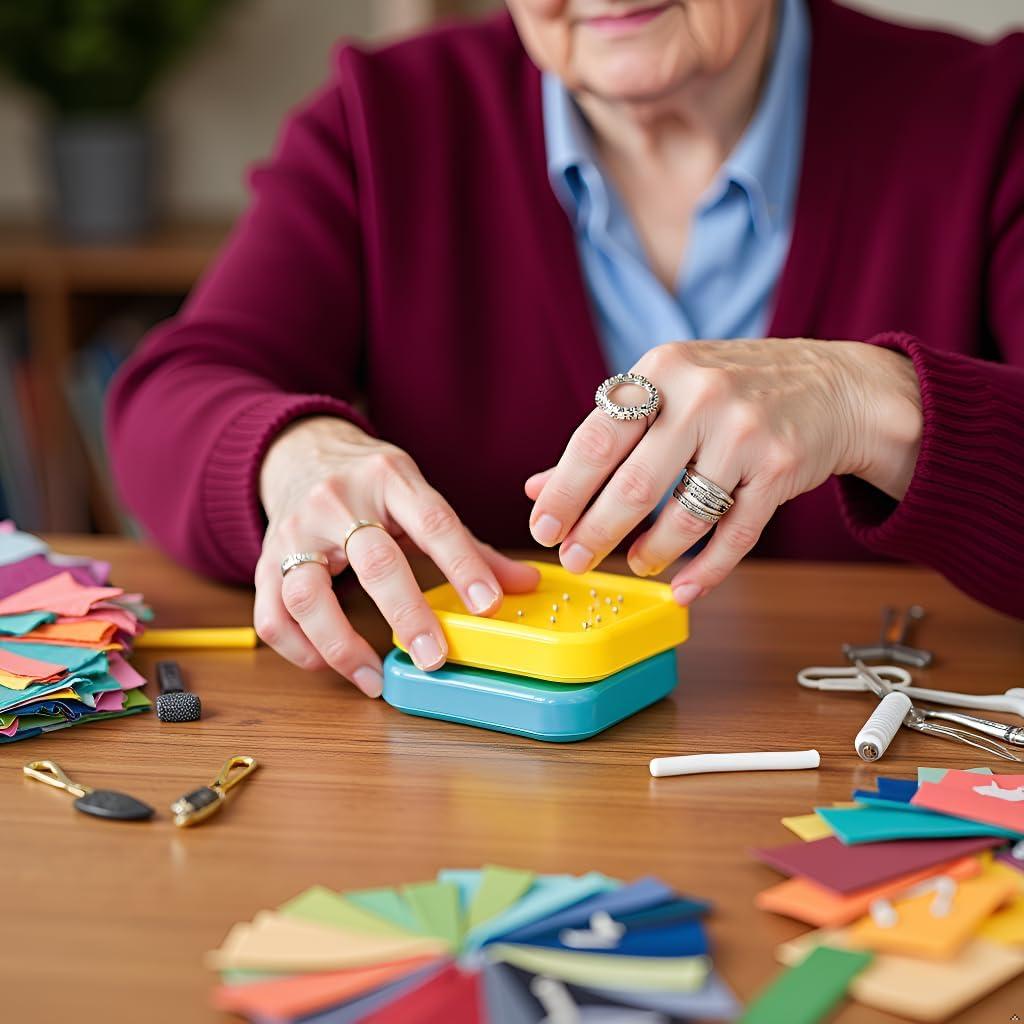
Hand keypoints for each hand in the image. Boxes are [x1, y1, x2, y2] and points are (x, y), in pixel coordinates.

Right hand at [256, 416, 539, 695]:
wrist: (298, 454)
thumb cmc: (370, 483)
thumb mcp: (418, 497)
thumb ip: (469, 545)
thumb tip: (525, 584)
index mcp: (390, 479)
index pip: (433, 522)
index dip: (463, 565)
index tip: (489, 606)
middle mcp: (338, 502)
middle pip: (374, 561)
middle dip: (408, 613)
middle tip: (435, 658)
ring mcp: (294, 531)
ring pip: (307, 594)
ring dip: (340, 645)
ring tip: (373, 680)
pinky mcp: (265, 561)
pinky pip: (273, 615)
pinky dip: (299, 649)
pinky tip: (329, 665)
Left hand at [526, 339, 921, 602]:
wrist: (834, 386)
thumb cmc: (733, 391)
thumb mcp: (666, 392)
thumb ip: (605, 439)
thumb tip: (538, 488)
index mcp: (662, 371)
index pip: (596, 440)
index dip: (564, 492)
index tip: (542, 528)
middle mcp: (702, 397)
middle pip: (635, 484)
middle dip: (597, 532)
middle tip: (575, 560)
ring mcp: (746, 434)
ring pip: (686, 516)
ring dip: (652, 552)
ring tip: (634, 565)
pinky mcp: (781, 470)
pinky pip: (735, 535)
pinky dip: (705, 570)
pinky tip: (682, 588)